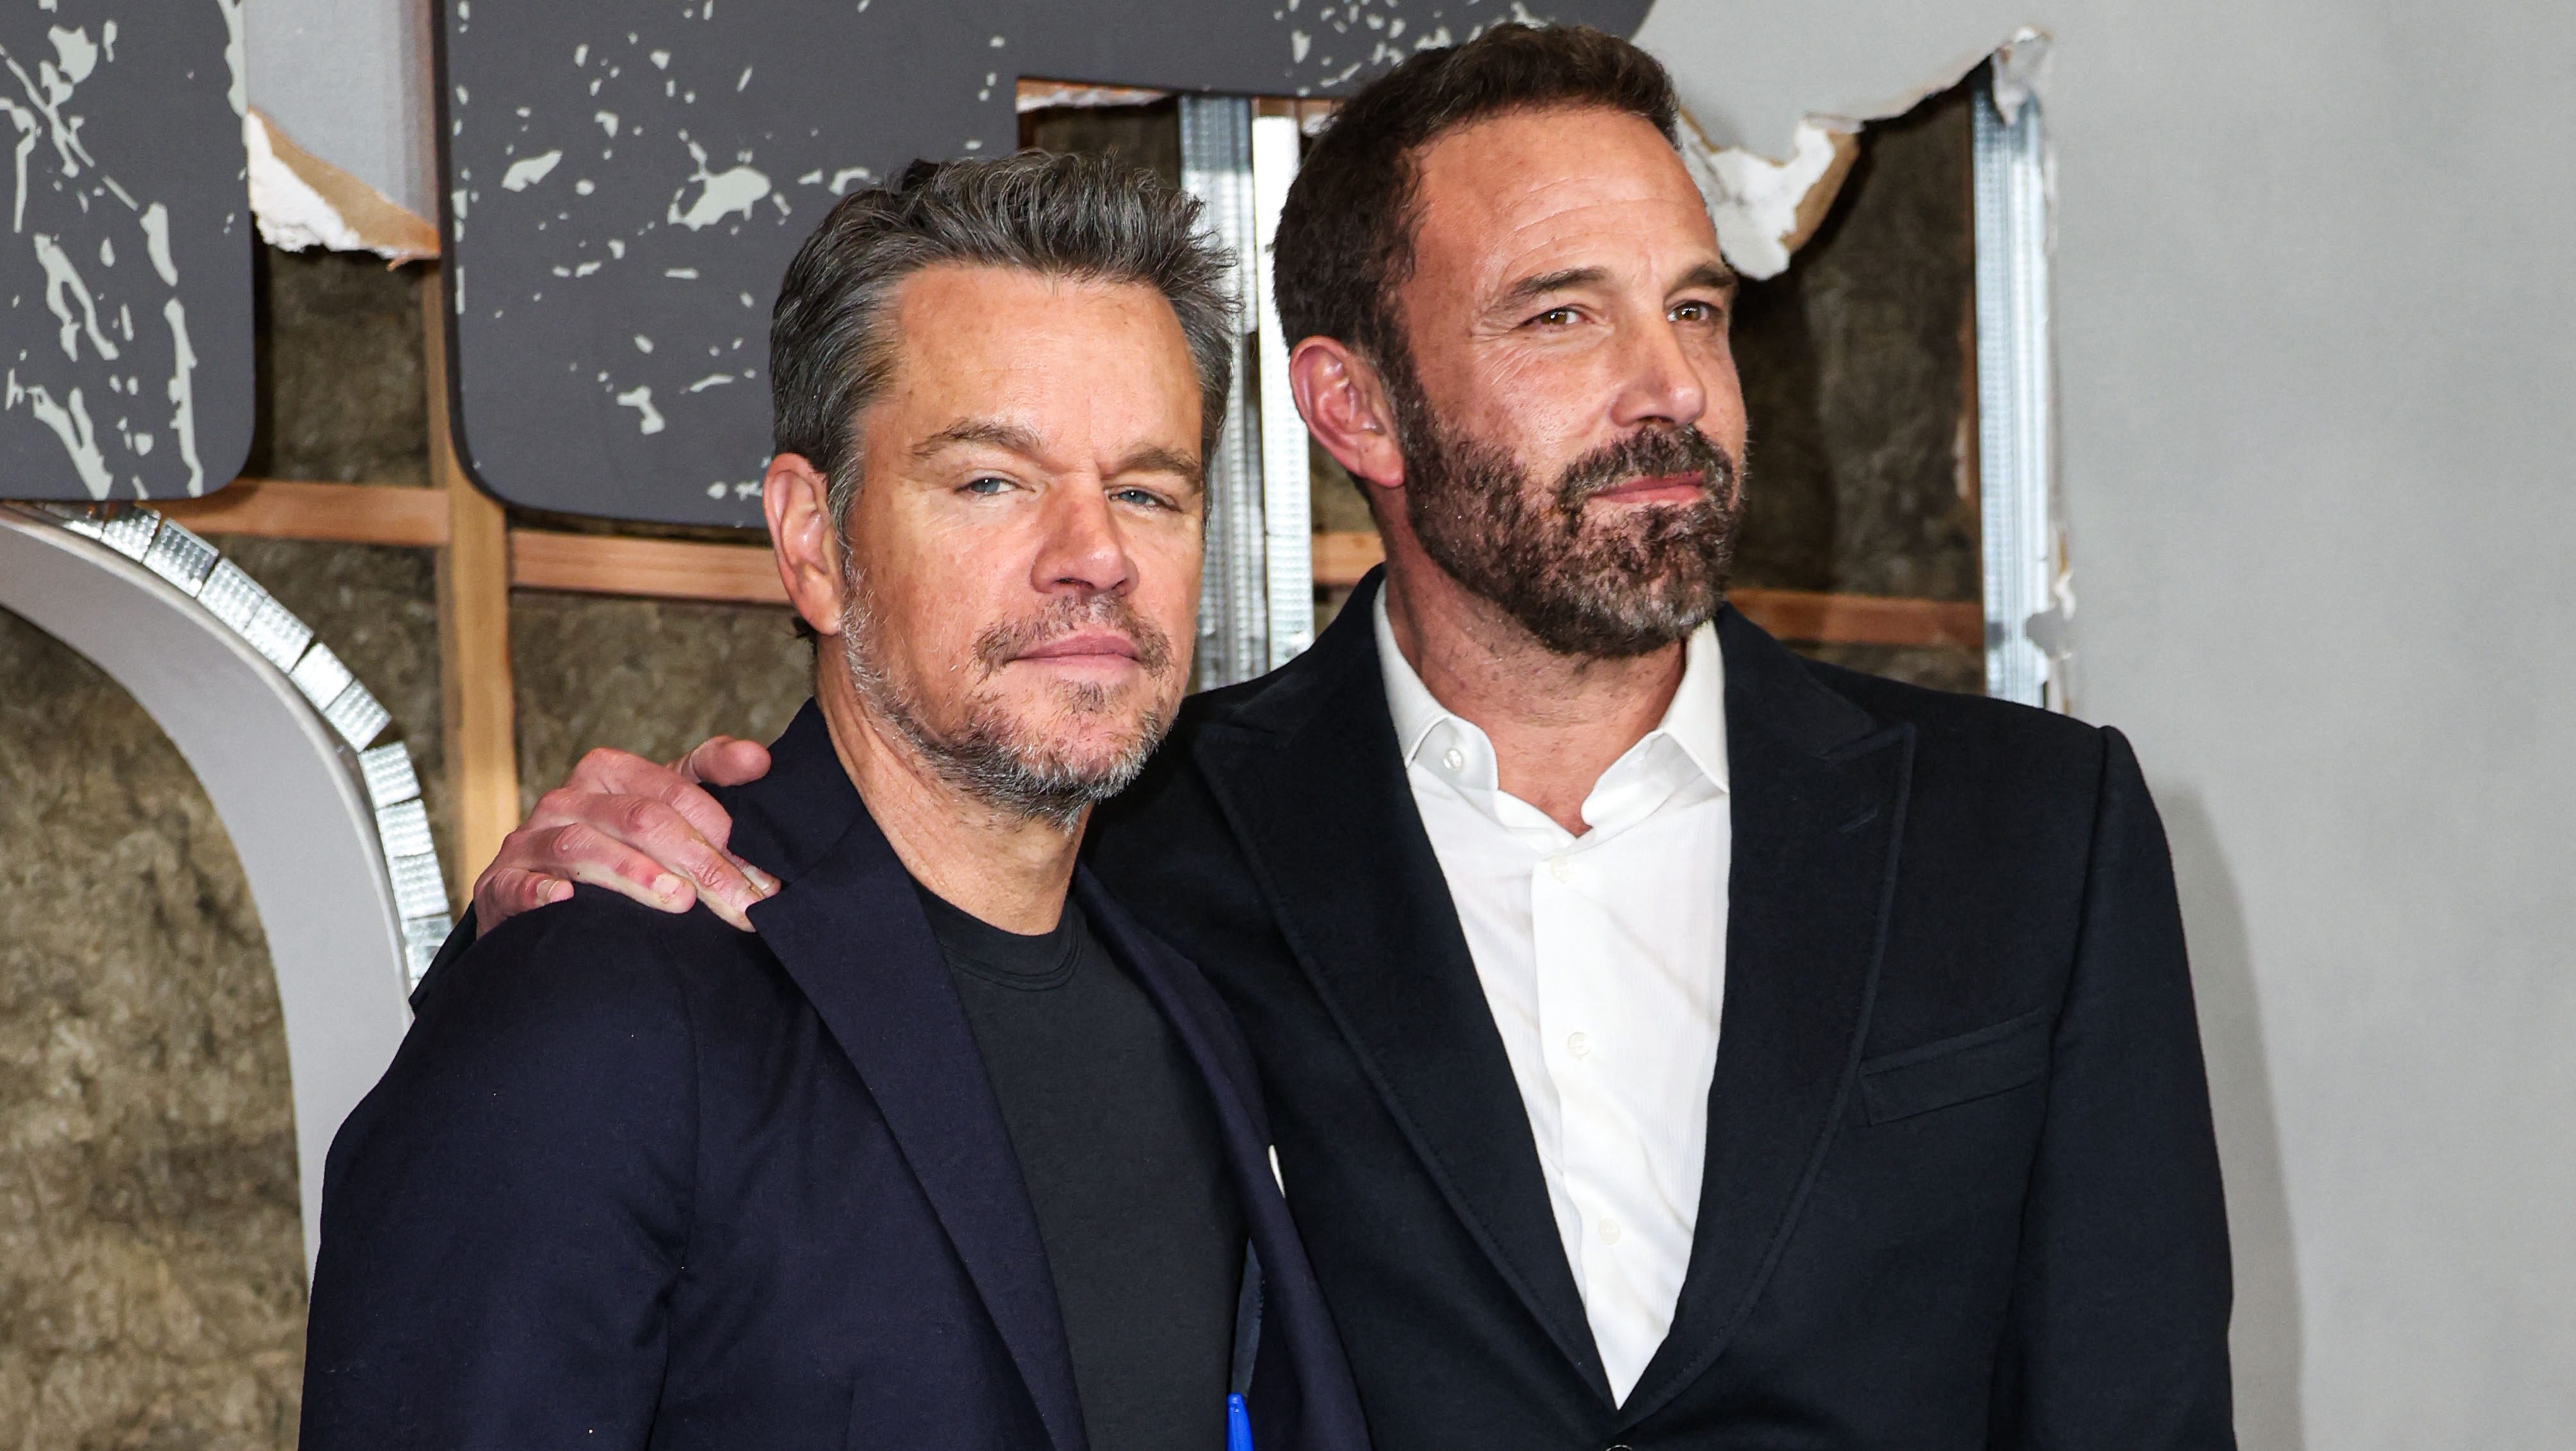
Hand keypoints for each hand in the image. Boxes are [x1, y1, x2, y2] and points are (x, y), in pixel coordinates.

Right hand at [471, 737, 780, 931]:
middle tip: (741, 904)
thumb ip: (709, 775)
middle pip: (640, 819)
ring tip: (679, 902)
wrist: (537, 893)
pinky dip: (540, 892)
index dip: (723, 830)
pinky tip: (566, 901)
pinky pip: (517, 884)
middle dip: (699, 864)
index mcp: (609, 772)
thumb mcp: (662, 803)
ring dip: (634, 874)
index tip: (765, 875)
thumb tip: (760, 760)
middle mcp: (568, 799)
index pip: (675, 790)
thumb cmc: (615, 845)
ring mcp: (531, 841)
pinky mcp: (500, 884)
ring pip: (584, 848)